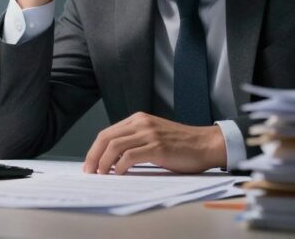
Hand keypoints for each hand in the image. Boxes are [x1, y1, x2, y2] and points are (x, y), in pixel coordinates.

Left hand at [82, 112, 226, 174]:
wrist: (206, 144)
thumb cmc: (182, 144)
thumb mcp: (154, 135)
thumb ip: (135, 141)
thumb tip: (112, 159)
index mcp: (138, 119)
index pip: (107, 133)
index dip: (94, 149)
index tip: (89, 164)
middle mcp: (141, 123)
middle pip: (106, 138)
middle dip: (93, 156)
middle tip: (89, 171)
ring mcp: (149, 134)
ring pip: (115, 146)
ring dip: (103, 162)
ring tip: (101, 175)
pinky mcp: (157, 147)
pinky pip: (130, 156)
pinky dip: (120, 166)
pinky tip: (118, 174)